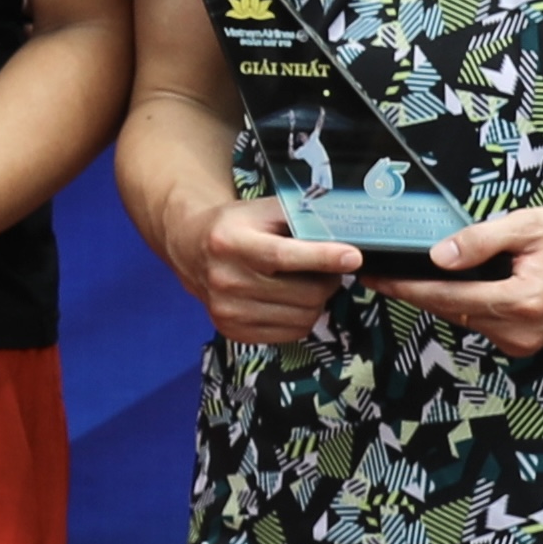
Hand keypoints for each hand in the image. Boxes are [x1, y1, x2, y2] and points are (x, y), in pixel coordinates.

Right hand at [161, 193, 365, 345]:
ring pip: (303, 317)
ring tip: (305, 283)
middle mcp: (224, 279)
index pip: (283, 255)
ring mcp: (226, 309)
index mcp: (230, 242)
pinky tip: (289, 299)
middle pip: (303, 293)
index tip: (353, 257)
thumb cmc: (234, 226)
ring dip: (316, 301)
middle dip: (327, 280)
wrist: (190, 247)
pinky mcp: (232, 330)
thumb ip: (300, 217)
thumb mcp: (261, 210)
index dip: (322, 257)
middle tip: (326, 269)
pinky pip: (291, 333)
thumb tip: (345, 231)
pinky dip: (301, 317)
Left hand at [393, 207, 542, 358]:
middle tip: (378, 273)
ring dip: (435, 299)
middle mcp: (520, 331)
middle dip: (412, 292)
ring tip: (405, 276)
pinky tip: (446, 286)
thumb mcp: (527, 226)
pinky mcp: (526, 342)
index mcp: (520, 302)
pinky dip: (460, 305)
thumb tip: (439, 257)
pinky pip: (480, 323)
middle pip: (449, 311)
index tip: (373, 278)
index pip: (447, 297)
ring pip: (462, 319)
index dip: (406, 287)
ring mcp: (524, 342)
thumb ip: (481, 240)